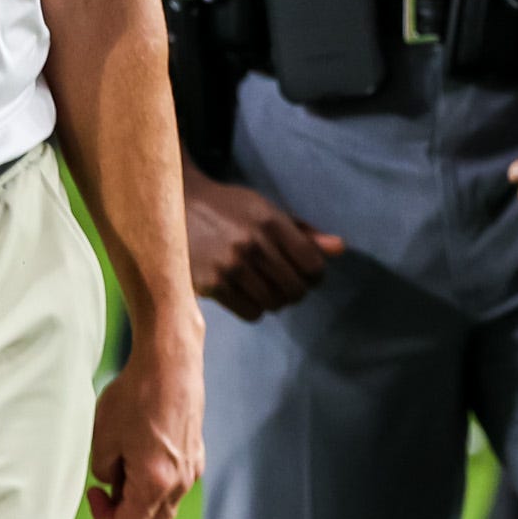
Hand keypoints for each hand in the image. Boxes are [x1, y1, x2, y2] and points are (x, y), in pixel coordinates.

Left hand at [86, 320, 202, 518]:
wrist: (169, 362)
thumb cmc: (134, 396)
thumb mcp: (102, 436)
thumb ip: (103, 472)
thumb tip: (112, 482)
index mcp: (155, 485)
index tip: (93, 493)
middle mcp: (180, 484)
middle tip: (108, 491)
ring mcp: (192, 470)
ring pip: (164, 509)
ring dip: (140, 500)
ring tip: (124, 462)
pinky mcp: (196, 454)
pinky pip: (174, 485)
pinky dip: (155, 482)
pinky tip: (141, 449)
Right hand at [183, 173, 345, 320]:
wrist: (177, 206)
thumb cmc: (228, 208)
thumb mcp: (266, 210)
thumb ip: (303, 232)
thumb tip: (340, 249)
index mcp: (271, 221)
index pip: (313, 265)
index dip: (315, 275)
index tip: (307, 273)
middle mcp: (253, 244)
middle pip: (296, 289)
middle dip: (296, 290)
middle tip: (286, 282)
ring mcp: (231, 266)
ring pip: (274, 303)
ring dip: (275, 300)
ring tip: (264, 286)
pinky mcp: (212, 284)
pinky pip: (252, 313)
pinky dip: (255, 307)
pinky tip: (246, 293)